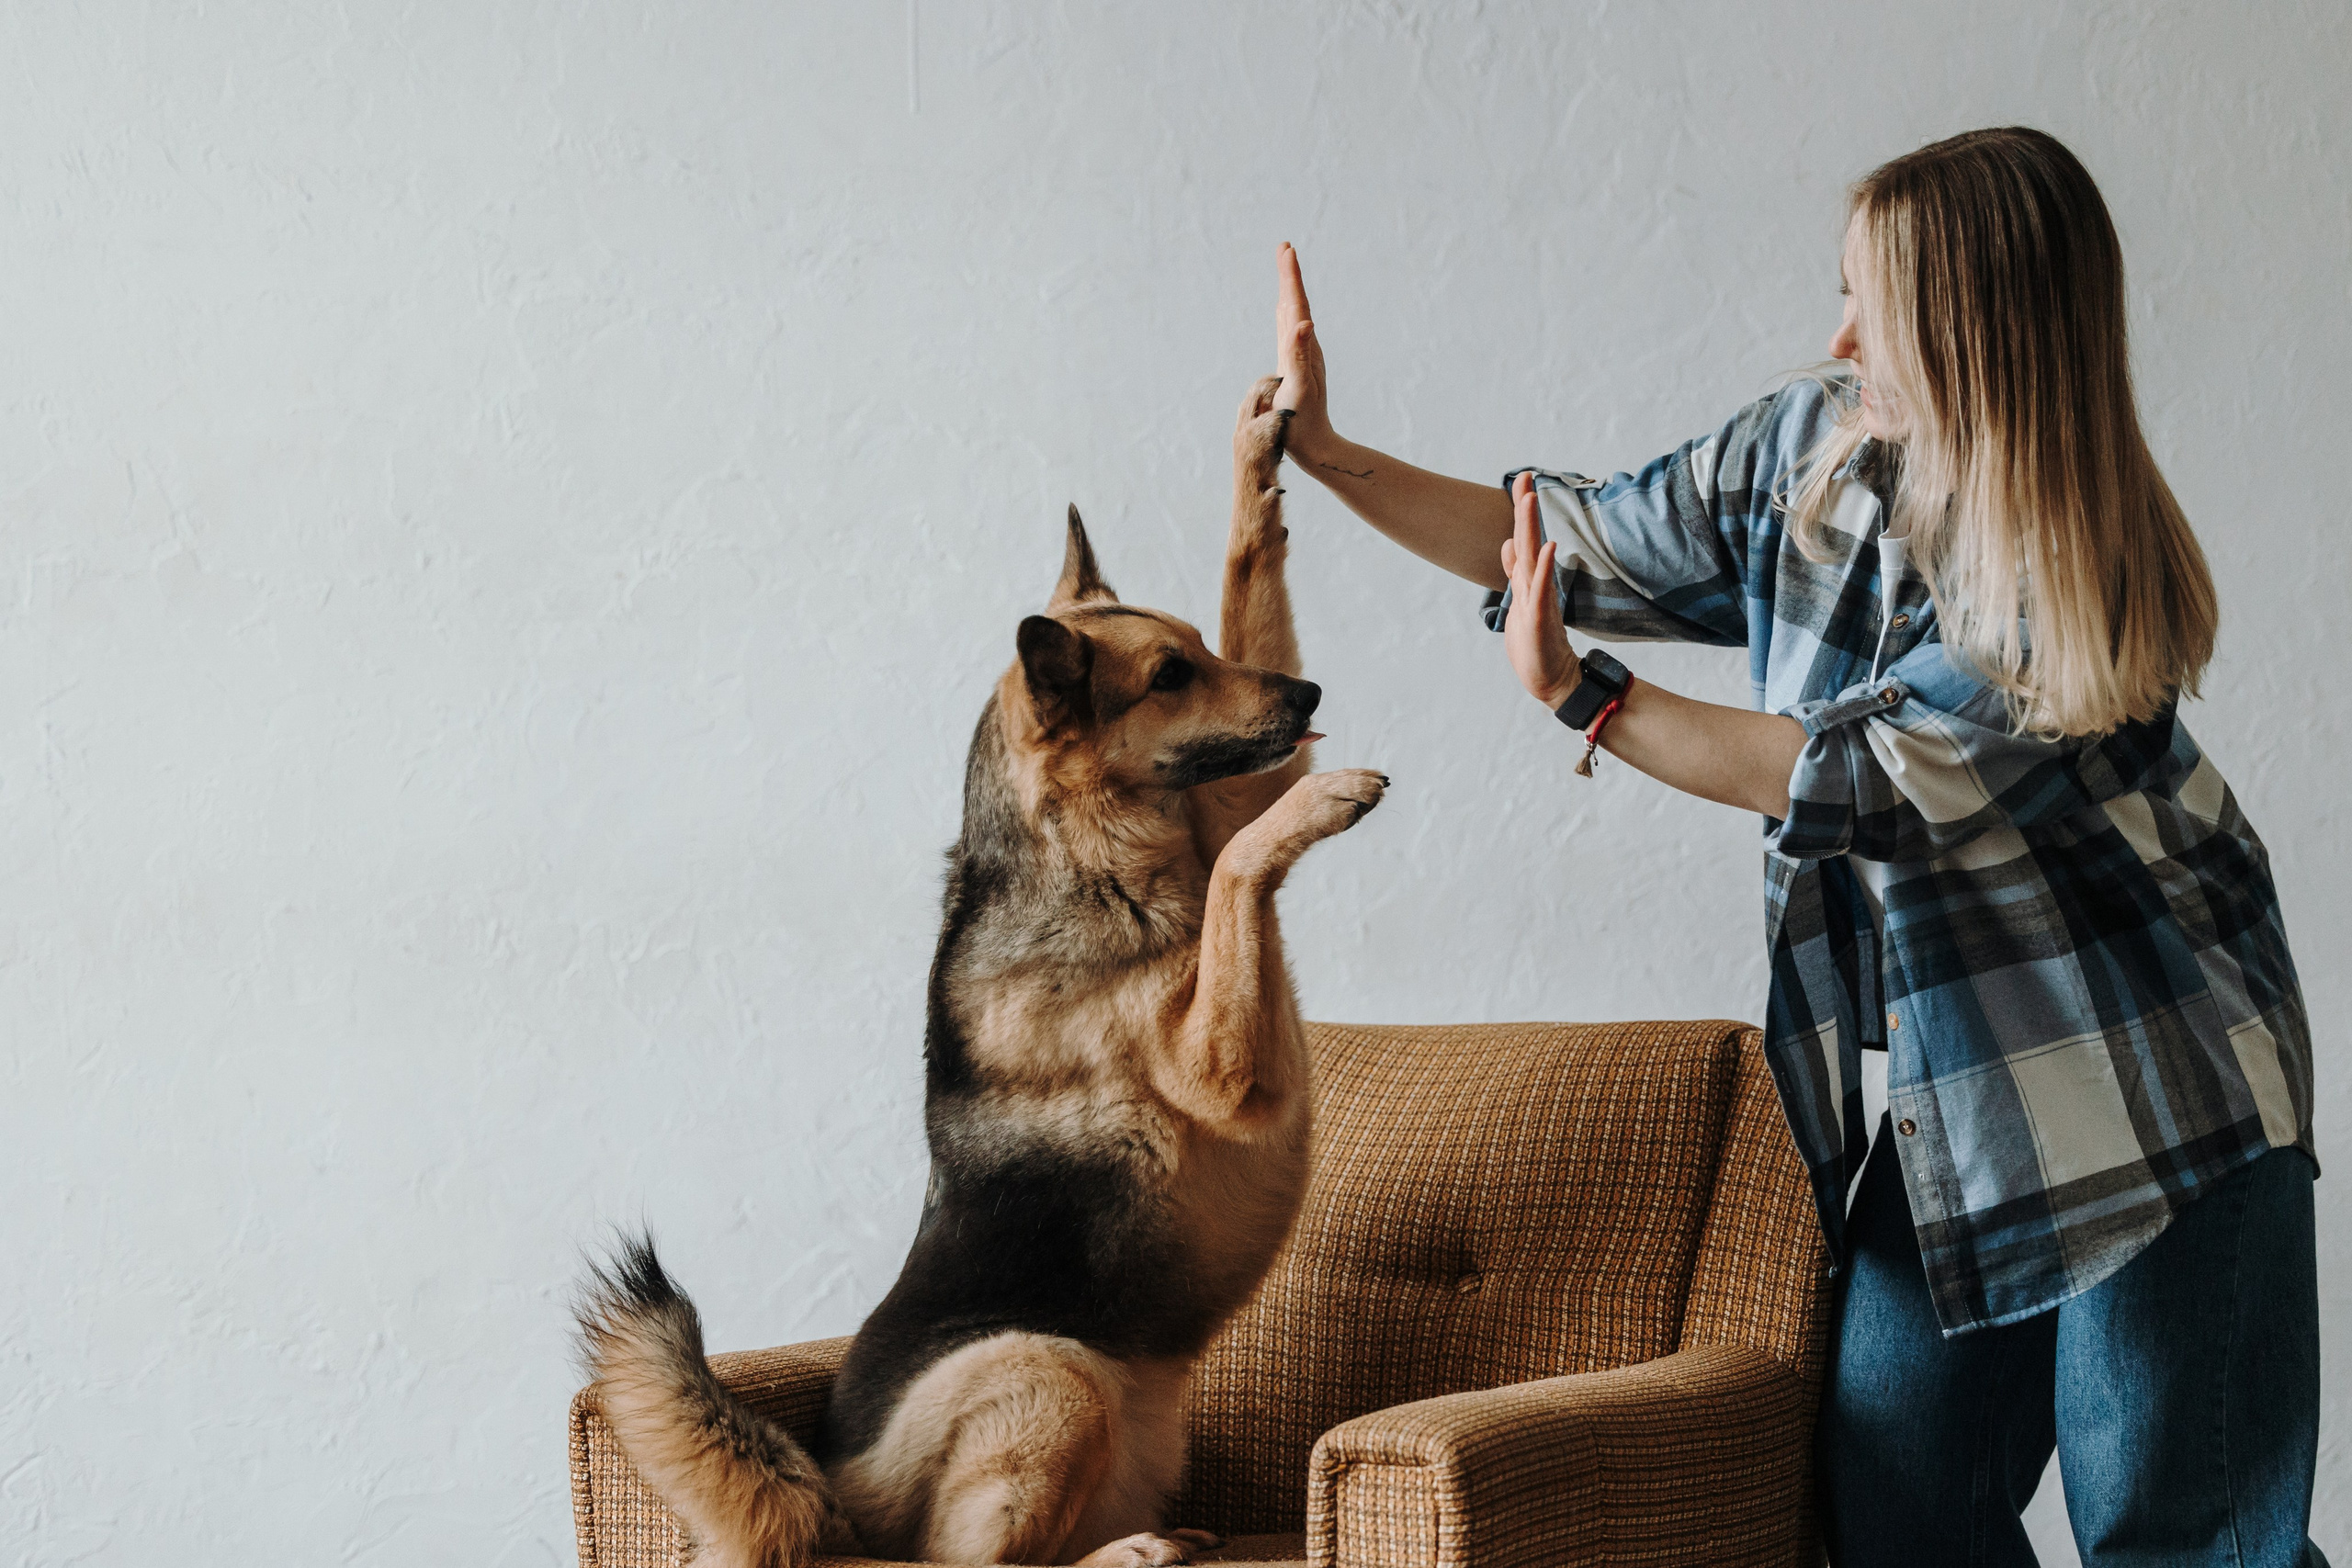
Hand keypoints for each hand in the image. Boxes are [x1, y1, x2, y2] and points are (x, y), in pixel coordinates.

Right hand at [1272, 243, 1335, 465]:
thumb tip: (1305, 323)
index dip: (1291, 277)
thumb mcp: (1301, 388)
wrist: (1315, 444)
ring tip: (1286, 269)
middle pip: (1296, 304)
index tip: (1287, 250)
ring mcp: (1300, 357)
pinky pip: (1288, 332)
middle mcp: (1304, 348)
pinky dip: (1285, 315)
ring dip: (1289, 291)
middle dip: (1289, 275)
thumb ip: (1300, 355)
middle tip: (1285, 248)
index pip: (1297, 305)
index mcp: (1303, 349)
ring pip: (1293, 315)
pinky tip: (1284, 312)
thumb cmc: (1303, 422)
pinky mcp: (1294, 367)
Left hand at [1500, 472, 1580, 709]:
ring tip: (1530, 499)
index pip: (1522, 538)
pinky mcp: (1541, 617)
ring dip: (1530, 528)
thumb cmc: (1536, 644)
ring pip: (1532, 557)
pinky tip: (1547, 547)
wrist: (1553, 679)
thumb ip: (1515, 572)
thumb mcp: (1519, 600)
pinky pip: (1542, 588)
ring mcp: (1538, 599)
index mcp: (1527, 580)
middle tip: (1525, 475)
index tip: (1521, 481)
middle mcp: (1534, 584)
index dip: (1521, 512)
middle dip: (1525, 508)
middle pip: (1528, 539)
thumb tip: (1507, 544)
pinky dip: (1543, 567)